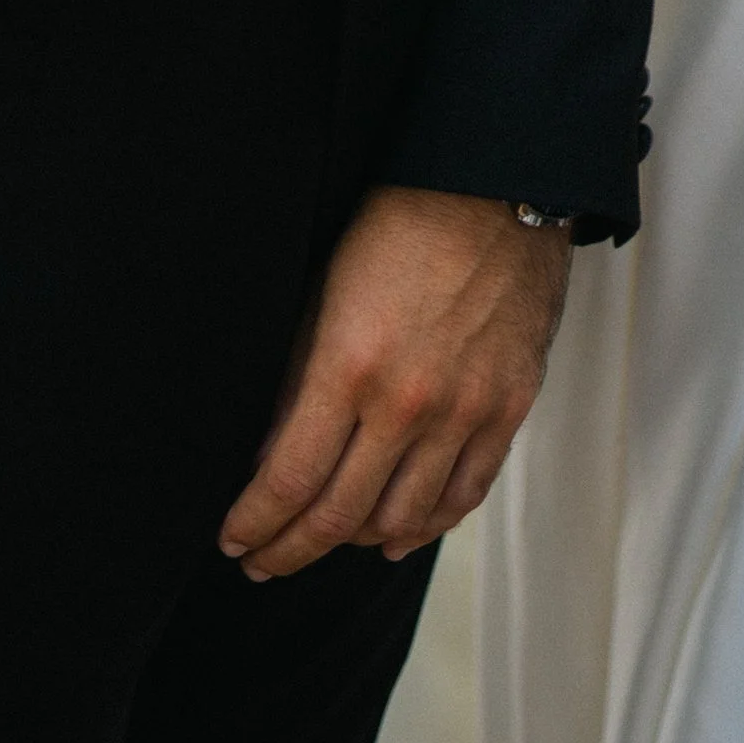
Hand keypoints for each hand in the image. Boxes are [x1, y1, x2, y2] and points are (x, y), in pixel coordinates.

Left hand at [219, 186, 570, 579]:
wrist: (497, 181)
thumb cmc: (402, 219)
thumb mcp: (325, 289)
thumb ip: (299, 378)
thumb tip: (269, 453)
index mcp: (349, 365)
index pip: (288, 480)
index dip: (254, 522)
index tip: (233, 539)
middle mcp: (408, 403)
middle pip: (339, 515)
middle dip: (289, 549)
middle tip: (263, 560)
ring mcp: (465, 410)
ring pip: (401, 520)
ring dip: (354, 543)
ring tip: (325, 543)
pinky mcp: (509, 407)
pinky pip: (464, 495)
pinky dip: (426, 526)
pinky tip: (396, 534)